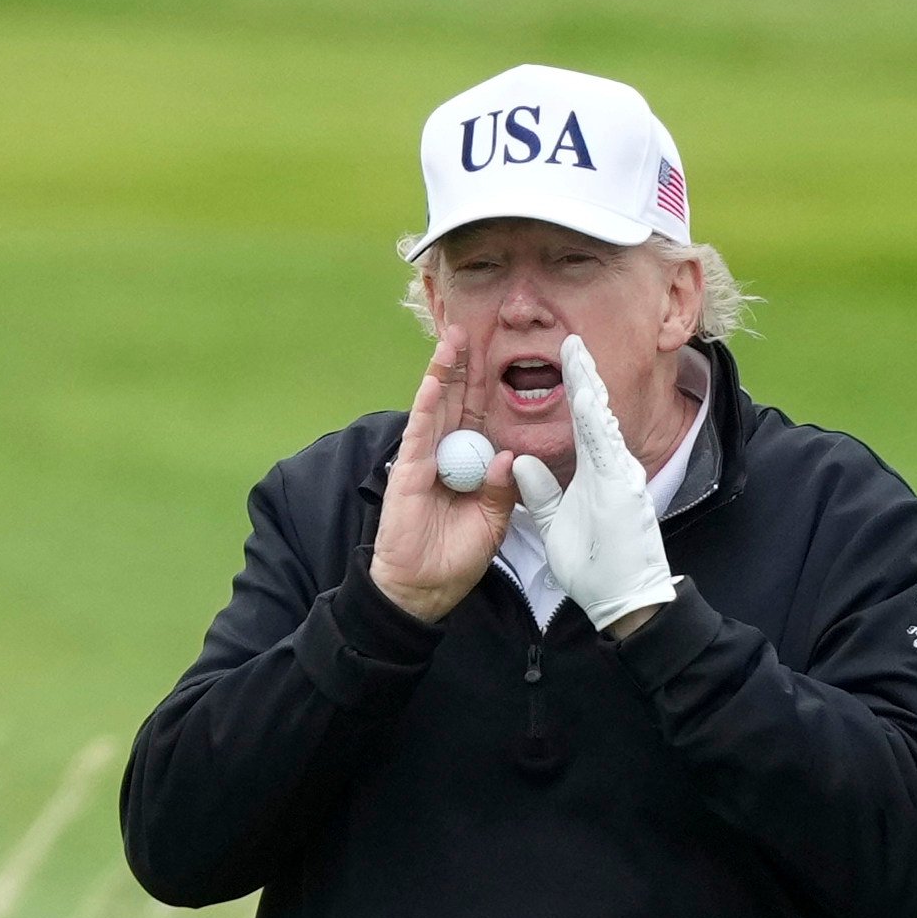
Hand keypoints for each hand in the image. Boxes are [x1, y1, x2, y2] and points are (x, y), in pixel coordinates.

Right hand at [371, 327, 519, 622]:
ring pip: (436, 406)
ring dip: (443, 372)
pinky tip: (434, 379)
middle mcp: (446, 455)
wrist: (424, 589)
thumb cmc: (456, 559)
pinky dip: (426, 404)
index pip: (478, 418)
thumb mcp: (492, 522)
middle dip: (465, 366)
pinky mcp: (408, 471)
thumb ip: (501, 489)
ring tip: (453, 337)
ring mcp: (425, 460)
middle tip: (473, 328)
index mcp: (469, 465)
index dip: (486, 387)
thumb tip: (508, 455)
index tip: (500, 355)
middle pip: (456, 402)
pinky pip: (419, 432)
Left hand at [509, 335, 677, 633]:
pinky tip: (586, 394)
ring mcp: (619, 476)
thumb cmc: (595, 567)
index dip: (570, 393)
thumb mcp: (554, 523)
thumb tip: (520, 462)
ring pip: (601, 422)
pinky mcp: (622, 488)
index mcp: (595, 474)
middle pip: (592, 414)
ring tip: (578, 352)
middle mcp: (610, 469)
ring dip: (590, 386)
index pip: (578, 425)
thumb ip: (539, 492)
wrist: (621, 599)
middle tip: (573, 341)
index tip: (561, 363)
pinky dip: (596, 420)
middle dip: (583, 377)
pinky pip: (605, 448)